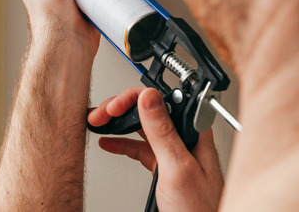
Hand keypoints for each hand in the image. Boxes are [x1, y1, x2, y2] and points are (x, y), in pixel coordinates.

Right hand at [88, 87, 223, 210]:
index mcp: (191, 129)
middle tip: (99, 115)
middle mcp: (183, 136)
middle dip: (119, 109)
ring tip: (99, 122)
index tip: (113, 107)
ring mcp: (173, 151)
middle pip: (146, 109)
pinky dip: (121, 143)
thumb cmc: (200, 208)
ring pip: (141, 127)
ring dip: (118, 123)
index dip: (132, 98)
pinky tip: (109, 142)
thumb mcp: (176, 166)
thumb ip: (162, 131)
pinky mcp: (164, 165)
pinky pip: (140, 147)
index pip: (158, 99)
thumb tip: (149, 97)